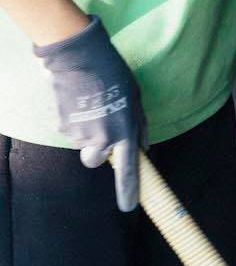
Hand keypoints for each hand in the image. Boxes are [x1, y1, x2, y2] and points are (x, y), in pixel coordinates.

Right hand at [34, 15, 145, 210]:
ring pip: (81, 142)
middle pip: (95, 160)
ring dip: (85, 129)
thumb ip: (139, 125)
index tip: (128, 206)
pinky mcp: (62, 125)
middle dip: (96, 150)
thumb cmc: (114, 74)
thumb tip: (143, 147)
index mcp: (124, 131)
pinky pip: (68, 129)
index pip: (128, 170)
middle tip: (100, 127)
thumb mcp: (136, 97)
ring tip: (90, 102)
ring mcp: (80, 133)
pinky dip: (73, 119)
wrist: (82, 58)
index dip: (128, 191)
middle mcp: (102, 137)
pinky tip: (77, 99)